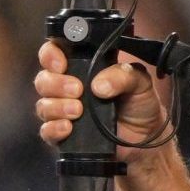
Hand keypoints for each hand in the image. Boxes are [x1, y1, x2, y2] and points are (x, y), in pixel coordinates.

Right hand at [34, 40, 167, 153]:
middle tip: (77, 90)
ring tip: (78, 111)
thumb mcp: (140, 81)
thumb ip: (122, 75)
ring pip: (43, 105)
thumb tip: (98, 86)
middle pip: (43, 80)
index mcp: (81, 67)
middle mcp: (66, 87)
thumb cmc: (139, 102)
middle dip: (55, 84)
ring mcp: (62, 112)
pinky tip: (68, 128)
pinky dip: (53, 128)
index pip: (53, 53)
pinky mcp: (62, 134)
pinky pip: (46, 131)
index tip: (61, 64)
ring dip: (57, 106)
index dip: (50, 55)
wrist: (146, 136)